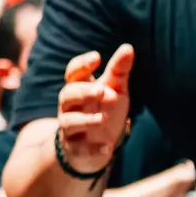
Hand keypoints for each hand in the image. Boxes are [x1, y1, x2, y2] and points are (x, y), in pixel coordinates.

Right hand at [57, 44, 132, 171]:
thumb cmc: (104, 110)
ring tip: (103, 118)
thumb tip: (128, 47)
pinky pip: (79, 148)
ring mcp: (71, 129)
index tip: (97, 58)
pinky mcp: (76, 149)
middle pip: (67, 95)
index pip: (73, 73)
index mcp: (79, 88)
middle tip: (104, 91)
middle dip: (83, 92)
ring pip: (68, 121)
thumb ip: (119, 70)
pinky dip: (92, 148)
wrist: (96, 146)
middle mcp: (70, 107)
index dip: (81, 64)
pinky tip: (107, 147)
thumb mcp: (115, 90)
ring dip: (85, 119)